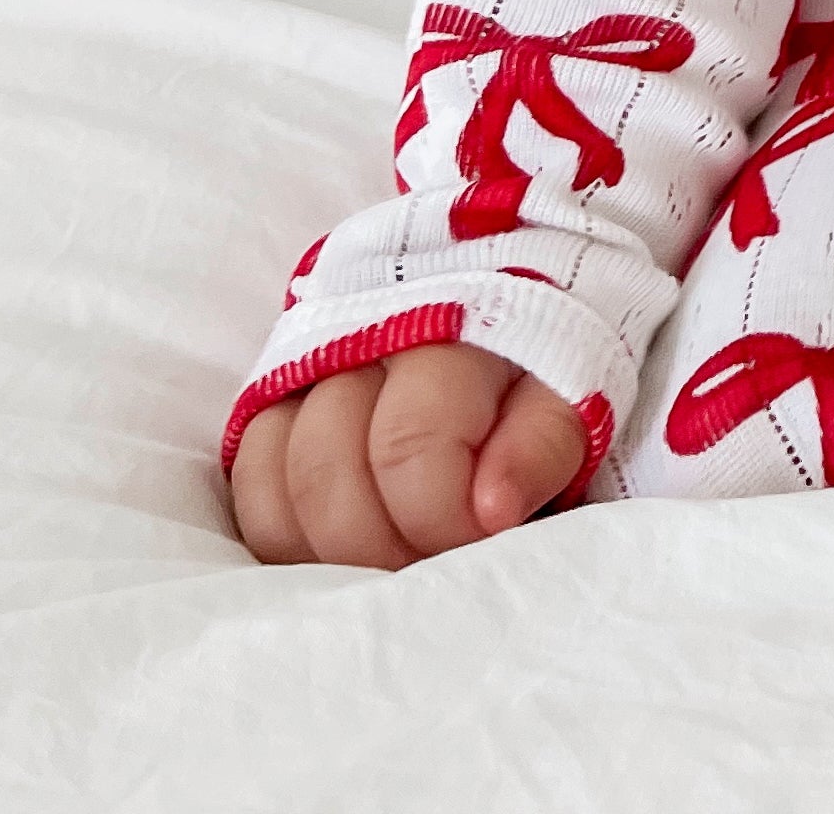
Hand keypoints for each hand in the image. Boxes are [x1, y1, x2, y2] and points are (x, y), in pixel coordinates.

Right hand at [228, 340, 588, 566]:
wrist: (523, 271)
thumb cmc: (558, 342)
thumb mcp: (583, 381)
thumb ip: (543, 441)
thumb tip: (493, 510)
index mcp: (446, 322)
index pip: (408, 445)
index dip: (439, 520)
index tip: (483, 537)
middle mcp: (361, 334)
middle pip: (326, 468)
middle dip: (380, 545)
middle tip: (434, 563)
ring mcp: (311, 359)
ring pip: (277, 473)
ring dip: (330, 543)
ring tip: (397, 554)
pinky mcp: (280, 387)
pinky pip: (250, 474)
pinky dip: (287, 526)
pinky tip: (344, 543)